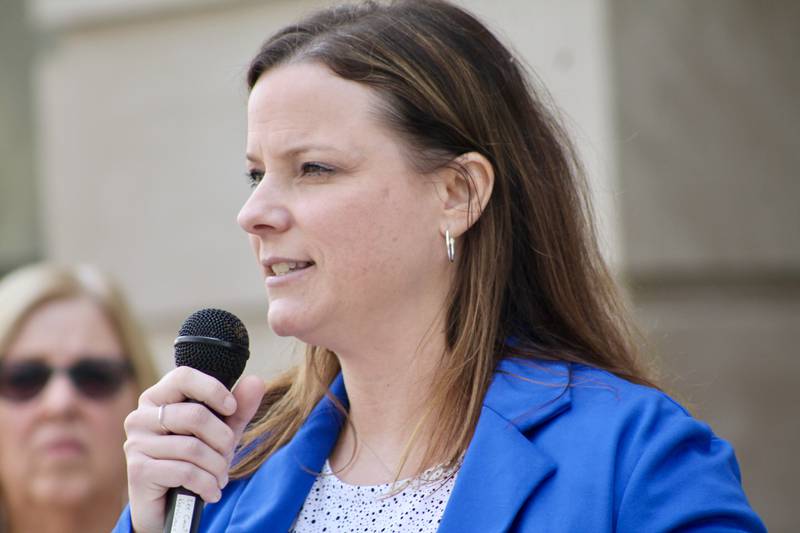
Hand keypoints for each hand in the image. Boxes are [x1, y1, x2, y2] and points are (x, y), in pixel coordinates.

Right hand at [123, 367, 264, 532]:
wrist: (169, 507)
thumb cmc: (193, 461)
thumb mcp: (220, 432)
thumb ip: (238, 408)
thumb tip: (256, 381)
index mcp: (158, 398)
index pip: (183, 376)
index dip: (213, 389)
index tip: (231, 407)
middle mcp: (141, 417)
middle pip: (195, 415)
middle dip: (223, 439)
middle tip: (228, 454)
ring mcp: (136, 443)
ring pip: (192, 447)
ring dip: (217, 466)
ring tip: (220, 476)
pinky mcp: (138, 470)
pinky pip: (184, 472)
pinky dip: (206, 484)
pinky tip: (211, 491)